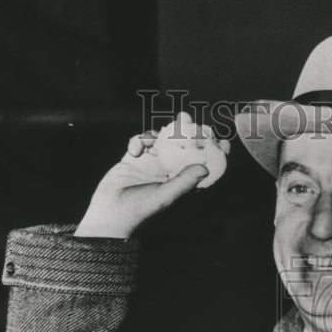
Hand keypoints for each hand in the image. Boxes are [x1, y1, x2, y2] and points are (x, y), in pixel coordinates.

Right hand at [75, 113, 222, 238]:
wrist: (109, 214)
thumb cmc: (138, 211)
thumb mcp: (164, 197)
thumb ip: (183, 182)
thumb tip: (205, 168)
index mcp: (179, 183)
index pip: (201, 165)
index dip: (212, 153)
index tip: (222, 141)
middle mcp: (167, 172)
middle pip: (182, 147)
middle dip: (185, 131)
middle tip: (186, 117)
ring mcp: (150, 164)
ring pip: (160, 140)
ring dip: (159, 132)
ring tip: (157, 132)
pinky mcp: (133, 159)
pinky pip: (140, 142)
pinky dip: (138, 141)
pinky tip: (135, 150)